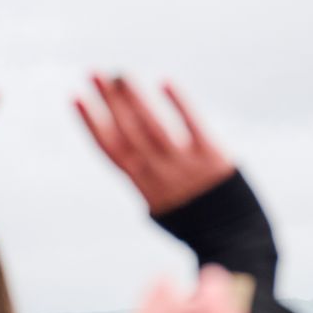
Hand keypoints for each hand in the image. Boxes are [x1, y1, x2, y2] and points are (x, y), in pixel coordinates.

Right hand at [76, 76, 234, 213]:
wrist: (237, 240)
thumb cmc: (198, 222)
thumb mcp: (163, 209)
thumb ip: (145, 182)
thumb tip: (127, 154)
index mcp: (146, 188)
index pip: (112, 151)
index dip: (91, 123)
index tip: (75, 96)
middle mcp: (162, 175)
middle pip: (129, 134)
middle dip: (109, 103)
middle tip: (95, 73)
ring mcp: (187, 166)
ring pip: (154, 128)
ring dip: (135, 99)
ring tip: (121, 74)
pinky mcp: (213, 157)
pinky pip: (193, 126)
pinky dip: (178, 104)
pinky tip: (164, 82)